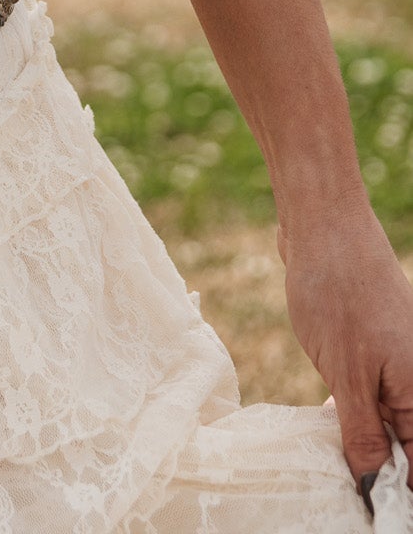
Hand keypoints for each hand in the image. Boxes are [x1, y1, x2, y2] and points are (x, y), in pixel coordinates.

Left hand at [279, 199, 412, 503]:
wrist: (323, 222)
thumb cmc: (336, 289)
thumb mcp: (346, 373)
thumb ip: (363, 434)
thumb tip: (372, 487)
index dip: (395, 493)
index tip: (368, 510)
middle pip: (406, 447)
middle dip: (378, 471)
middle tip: (341, 487)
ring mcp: (397, 363)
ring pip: (387, 422)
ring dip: (363, 443)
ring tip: (334, 464)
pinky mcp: (374, 349)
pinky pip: (372, 397)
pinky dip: (354, 413)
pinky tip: (330, 421)